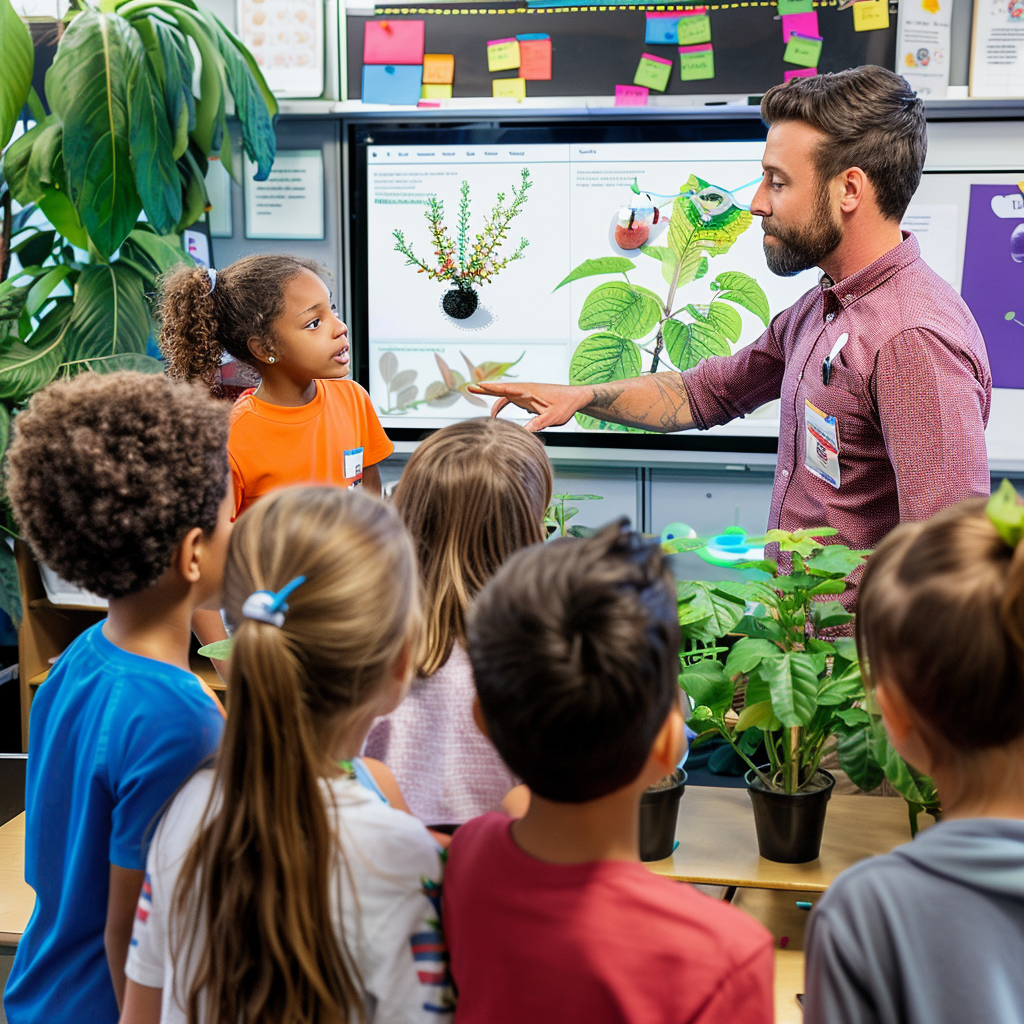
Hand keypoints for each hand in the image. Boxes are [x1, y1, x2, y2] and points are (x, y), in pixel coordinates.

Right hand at [467, 381, 589, 430]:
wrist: (575, 398)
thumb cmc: (566, 405)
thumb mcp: (553, 417)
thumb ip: (539, 423)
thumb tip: (525, 432)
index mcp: (530, 391)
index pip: (507, 388)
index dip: (492, 387)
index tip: (480, 385)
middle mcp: (525, 390)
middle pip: (501, 388)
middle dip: (485, 388)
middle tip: (469, 387)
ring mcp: (526, 394)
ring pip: (504, 394)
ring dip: (492, 397)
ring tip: (476, 397)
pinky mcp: (528, 398)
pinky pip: (511, 400)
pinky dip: (502, 405)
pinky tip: (497, 415)